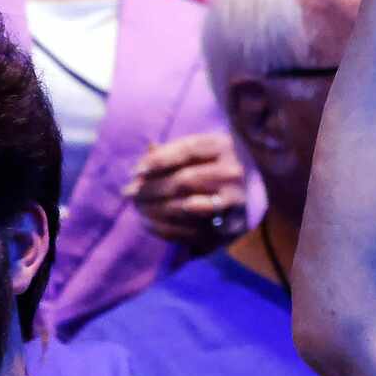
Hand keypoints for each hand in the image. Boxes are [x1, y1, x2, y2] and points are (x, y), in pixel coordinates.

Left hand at [123, 132, 248, 245]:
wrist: (246, 198)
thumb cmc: (212, 167)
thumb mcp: (199, 151)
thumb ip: (172, 151)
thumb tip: (144, 158)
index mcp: (224, 146)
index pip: (187, 150)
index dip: (158, 160)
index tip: (136, 172)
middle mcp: (232, 172)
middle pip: (183, 180)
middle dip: (150, 188)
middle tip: (129, 193)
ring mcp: (232, 201)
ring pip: (183, 206)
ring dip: (153, 208)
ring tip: (137, 207)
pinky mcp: (226, 228)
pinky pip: (188, 229)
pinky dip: (162, 227)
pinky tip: (147, 222)